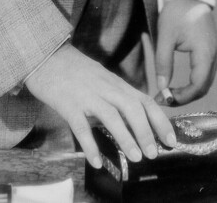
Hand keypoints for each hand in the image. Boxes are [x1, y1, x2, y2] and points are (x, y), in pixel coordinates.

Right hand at [24, 43, 176, 168]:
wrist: (46, 55)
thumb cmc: (75, 70)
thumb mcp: (102, 78)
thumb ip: (117, 95)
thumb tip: (136, 119)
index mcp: (116, 83)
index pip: (145, 100)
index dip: (160, 120)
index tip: (171, 140)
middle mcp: (105, 87)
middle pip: (132, 107)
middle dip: (146, 131)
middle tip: (153, 154)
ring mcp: (86, 95)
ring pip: (110, 116)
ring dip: (125, 138)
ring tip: (135, 158)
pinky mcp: (67, 104)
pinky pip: (80, 127)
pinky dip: (90, 145)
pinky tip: (97, 162)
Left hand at [154, 0, 216, 105]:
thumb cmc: (177, 12)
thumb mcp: (165, 36)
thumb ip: (163, 62)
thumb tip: (161, 87)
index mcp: (205, 52)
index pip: (198, 85)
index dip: (182, 97)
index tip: (164, 99)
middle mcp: (215, 56)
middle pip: (203, 87)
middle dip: (184, 98)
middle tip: (164, 100)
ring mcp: (215, 54)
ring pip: (205, 83)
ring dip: (188, 93)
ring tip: (168, 95)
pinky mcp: (211, 53)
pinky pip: (205, 75)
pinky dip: (193, 85)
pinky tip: (178, 86)